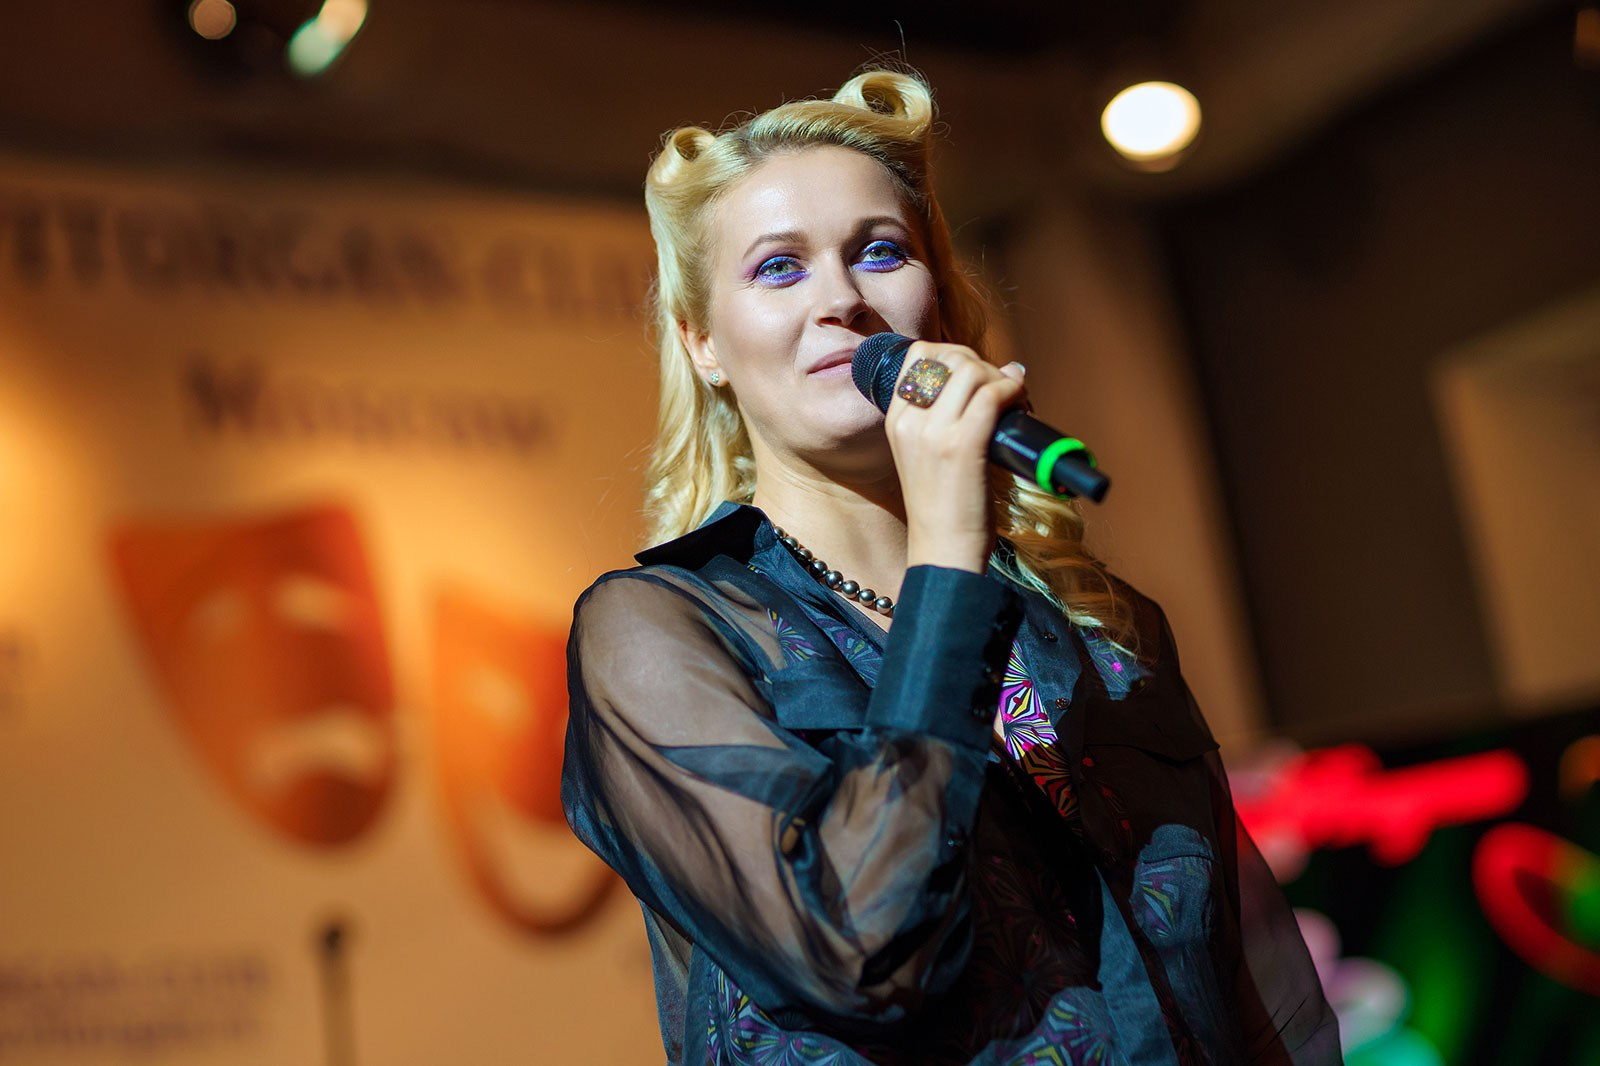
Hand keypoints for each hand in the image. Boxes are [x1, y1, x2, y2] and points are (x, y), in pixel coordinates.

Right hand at [884, 341, 1026, 573]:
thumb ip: (944, 420)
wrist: (944, 551)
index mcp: (897, 420)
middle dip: (986, 365)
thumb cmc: (945, 507)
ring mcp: (934, 432)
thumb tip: (1001, 374)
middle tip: (1005, 392)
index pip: (920, 354)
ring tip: (1016, 403)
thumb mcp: (927, 456)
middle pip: (952, 357)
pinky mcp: (963, 445)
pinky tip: (1022, 405)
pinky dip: (1014, 391)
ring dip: (1003, 378)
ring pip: (973, 369)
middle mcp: (911, 421)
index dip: (957, 354)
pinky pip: (992, 394)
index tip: (978, 377)